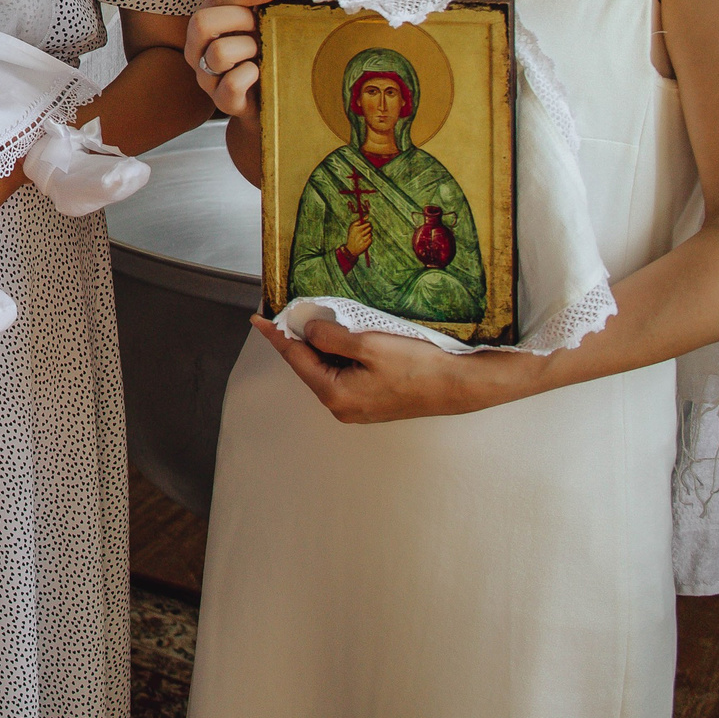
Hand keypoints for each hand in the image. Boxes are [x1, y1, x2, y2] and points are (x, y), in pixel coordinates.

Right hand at [183, 0, 281, 119]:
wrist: (270, 102)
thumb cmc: (264, 56)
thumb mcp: (265, 23)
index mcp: (207, 25)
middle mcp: (198, 49)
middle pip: (202, 22)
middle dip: (239, 20)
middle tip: (261, 28)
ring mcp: (206, 76)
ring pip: (218, 53)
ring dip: (249, 49)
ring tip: (262, 54)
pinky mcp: (221, 101)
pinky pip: (231, 84)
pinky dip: (251, 75)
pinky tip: (260, 74)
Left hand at [252, 312, 542, 423]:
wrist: (460, 385)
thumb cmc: (419, 367)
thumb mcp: (368, 344)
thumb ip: (331, 337)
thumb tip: (308, 330)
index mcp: (335, 395)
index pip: (296, 358)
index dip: (278, 335)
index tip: (258, 319)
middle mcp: (342, 406)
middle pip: (309, 365)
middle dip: (299, 338)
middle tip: (287, 311)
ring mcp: (358, 406)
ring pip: (327, 369)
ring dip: (320, 345)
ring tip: (314, 319)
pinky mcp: (372, 400)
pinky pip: (344, 373)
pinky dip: (339, 354)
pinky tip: (341, 337)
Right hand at [344, 214, 373, 258]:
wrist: (350, 249)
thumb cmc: (352, 235)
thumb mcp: (353, 227)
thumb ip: (360, 220)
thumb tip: (367, 215)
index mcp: (356, 228)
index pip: (367, 224)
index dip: (367, 224)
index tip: (365, 226)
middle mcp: (359, 233)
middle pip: (370, 228)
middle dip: (369, 229)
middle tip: (365, 231)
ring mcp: (363, 239)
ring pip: (370, 234)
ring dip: (368, 235)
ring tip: (363, 236)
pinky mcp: (366, 245)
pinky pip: (371, 239)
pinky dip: (368, 240)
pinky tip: (364, 241)